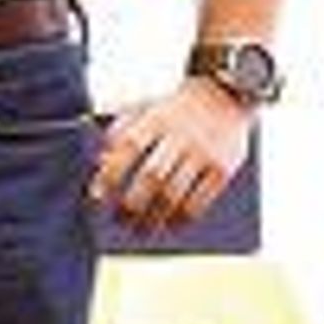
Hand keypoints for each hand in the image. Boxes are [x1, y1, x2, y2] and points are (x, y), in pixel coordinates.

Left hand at [91, 80, 252, 232]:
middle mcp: (181, 134)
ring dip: (154, 218)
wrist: (227, 94)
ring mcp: (204, 153)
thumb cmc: (178, 107)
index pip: (128, 147)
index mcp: (158, 117)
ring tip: (141, 230)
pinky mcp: (223, 168)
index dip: (110, 174)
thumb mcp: (148, 107)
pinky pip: (200, 201)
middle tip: (119, 220)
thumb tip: (100, 161)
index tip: (97, 196)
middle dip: (131, 205)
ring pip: (174, 194)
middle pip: (151, 177)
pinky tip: (170, 225)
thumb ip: (121, 130)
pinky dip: (182, 218)